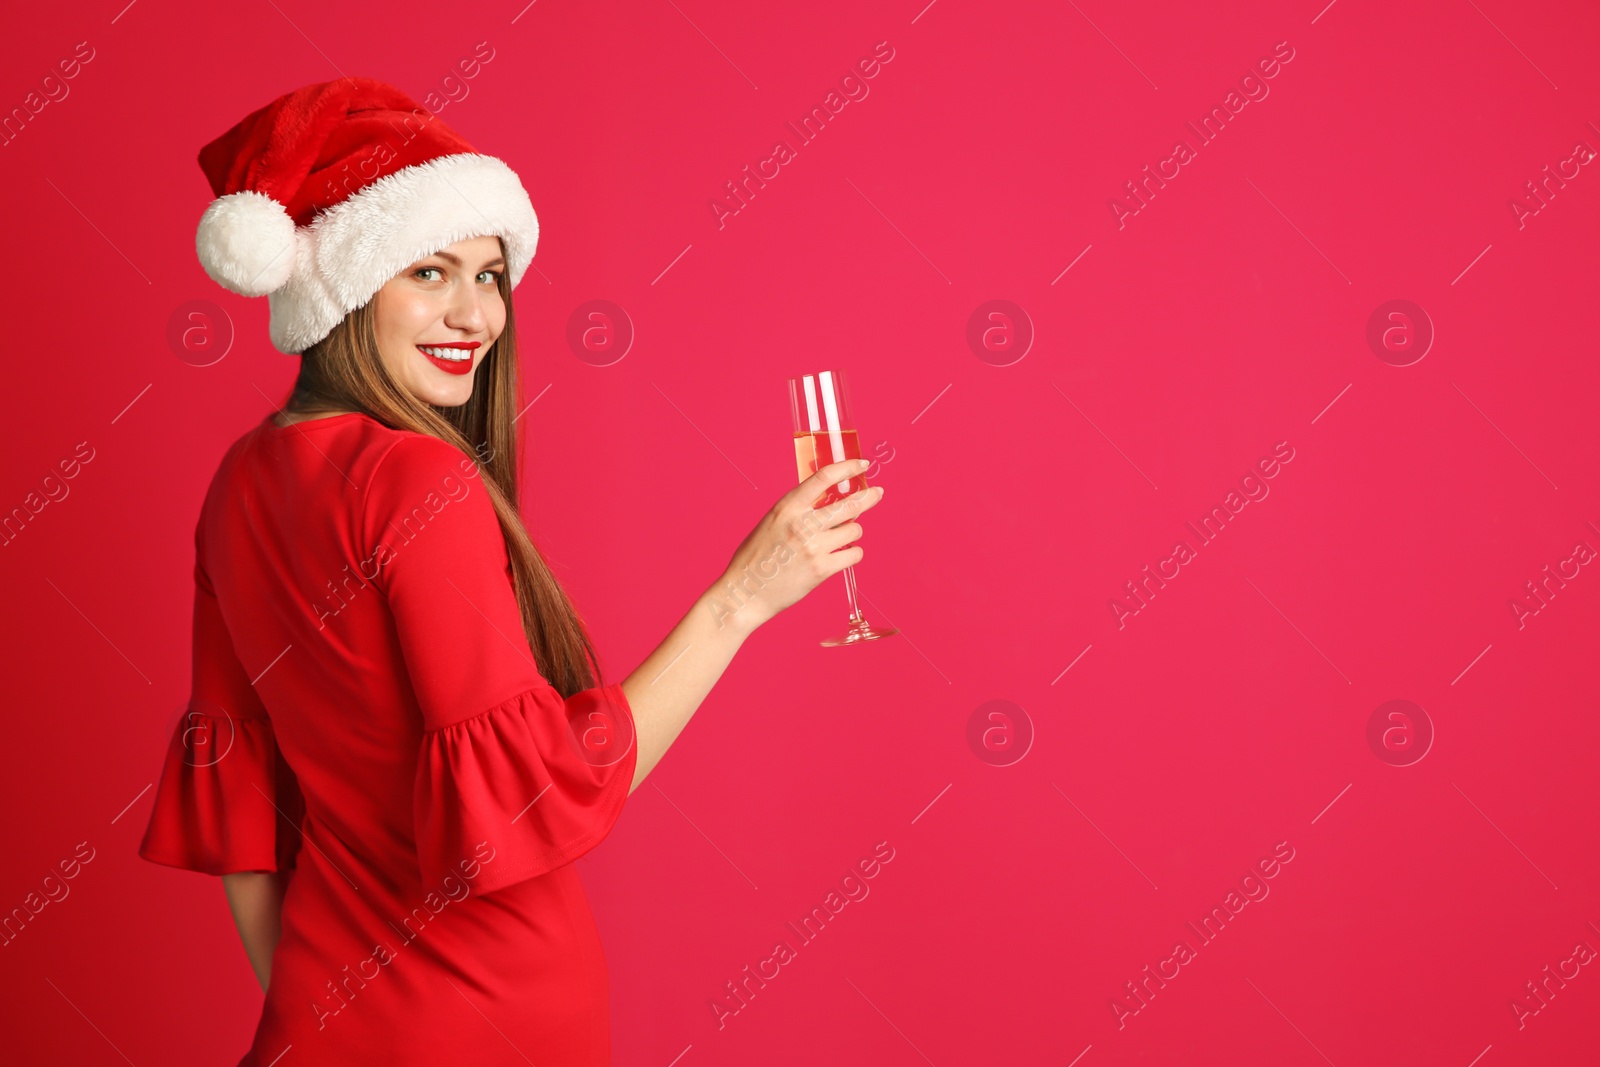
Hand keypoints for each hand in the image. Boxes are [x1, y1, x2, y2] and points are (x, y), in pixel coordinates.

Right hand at [707, 458, 885, 632]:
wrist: (746, 592)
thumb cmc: (757, 557)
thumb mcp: (772, 522)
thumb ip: (798, 510)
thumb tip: (829, 500)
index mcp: (787, 507)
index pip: (824, 477)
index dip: (848, 468)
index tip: (862, 465)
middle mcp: (802, 524)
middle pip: (850, 505)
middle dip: (869, 497)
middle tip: (877, 493)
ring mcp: (814, 548)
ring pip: (854, 530)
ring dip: (852, 532)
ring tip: (840, 537)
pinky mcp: (822, 570)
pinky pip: (854, 554)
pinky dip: (852, 553)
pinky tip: (842, 554)